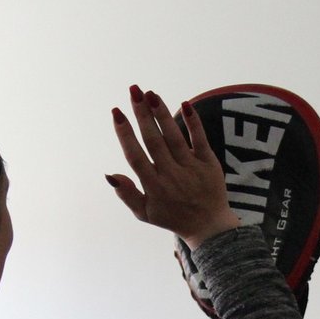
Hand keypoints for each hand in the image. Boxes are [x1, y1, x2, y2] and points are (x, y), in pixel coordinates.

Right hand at [106, 85, 239, 248]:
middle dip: (142, 114)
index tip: (116, 112)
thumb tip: (110, 175)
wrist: (208, 227)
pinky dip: (193, 122)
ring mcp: (191, 169)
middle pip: (154, 141)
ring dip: (162, 114)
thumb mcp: (145, 213)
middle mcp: (171, 176)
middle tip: (133, 91)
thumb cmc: (172, 217)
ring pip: (174, 137)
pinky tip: (184, 104)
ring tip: (150, 94)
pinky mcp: (209, 164)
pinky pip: (200, 140)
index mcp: (153, 187)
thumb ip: (127, 194)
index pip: (136, 156)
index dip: (125, 134)